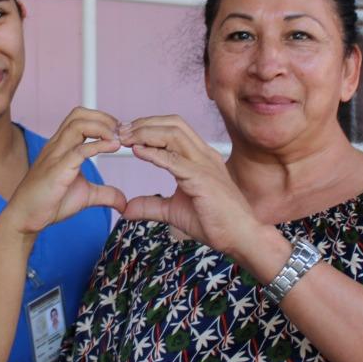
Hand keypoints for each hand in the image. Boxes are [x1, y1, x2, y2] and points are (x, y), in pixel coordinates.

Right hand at [0, 107, 127, 235]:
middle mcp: (56, 146)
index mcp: (61, 146)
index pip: (80, 117)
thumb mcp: (85, 196)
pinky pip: (78, 150)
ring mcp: (55, 156)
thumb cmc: (49, 203)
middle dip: (104, 118)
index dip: (102, 119)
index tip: (119, 133)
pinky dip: (98, 146)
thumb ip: (105, 194)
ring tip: (117, 140)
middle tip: (121, 133)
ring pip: (77, 125)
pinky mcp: (56, 170)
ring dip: (102, 128)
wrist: (25, 218)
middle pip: (79, 114)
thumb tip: (124, 202)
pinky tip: (113, 148)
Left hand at [119, 115, 260, 256]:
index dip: (148, 126)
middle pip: (173, 124)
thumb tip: (126, 209)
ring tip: (125, 138)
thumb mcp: (174, 211)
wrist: (241, 238)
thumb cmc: (214, 223)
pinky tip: (137, 151)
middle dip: (144, 123)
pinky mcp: (203, 180)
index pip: (174, 128)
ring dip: (146, 133)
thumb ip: (151, 206)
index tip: (125, 134)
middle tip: (120, 131)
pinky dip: (154, 153)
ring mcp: (205, 165)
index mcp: (200, 157)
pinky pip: (176, 161)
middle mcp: (204, 155)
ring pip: (174, 134)